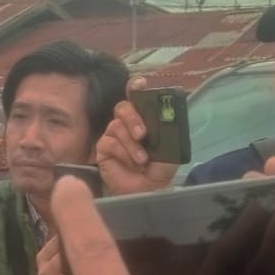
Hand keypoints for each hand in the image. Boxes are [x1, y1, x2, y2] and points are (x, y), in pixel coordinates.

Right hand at [95, 80, 180, 195]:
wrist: (149, 189)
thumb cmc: (160, 170)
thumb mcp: (170, 149)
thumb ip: (167, 130)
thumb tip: (164, 115)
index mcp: (144, 119)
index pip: (137, 96)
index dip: (136, 87)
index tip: (139, 84)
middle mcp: (127, 123)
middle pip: (123, 107)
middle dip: (133, 119)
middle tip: (143, 135)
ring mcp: (114, 135)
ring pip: (116, 126)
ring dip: (131, 144)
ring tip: (142, 160)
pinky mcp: (103, 149)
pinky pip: (109, 142)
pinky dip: (123, 153)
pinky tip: (131, 163)